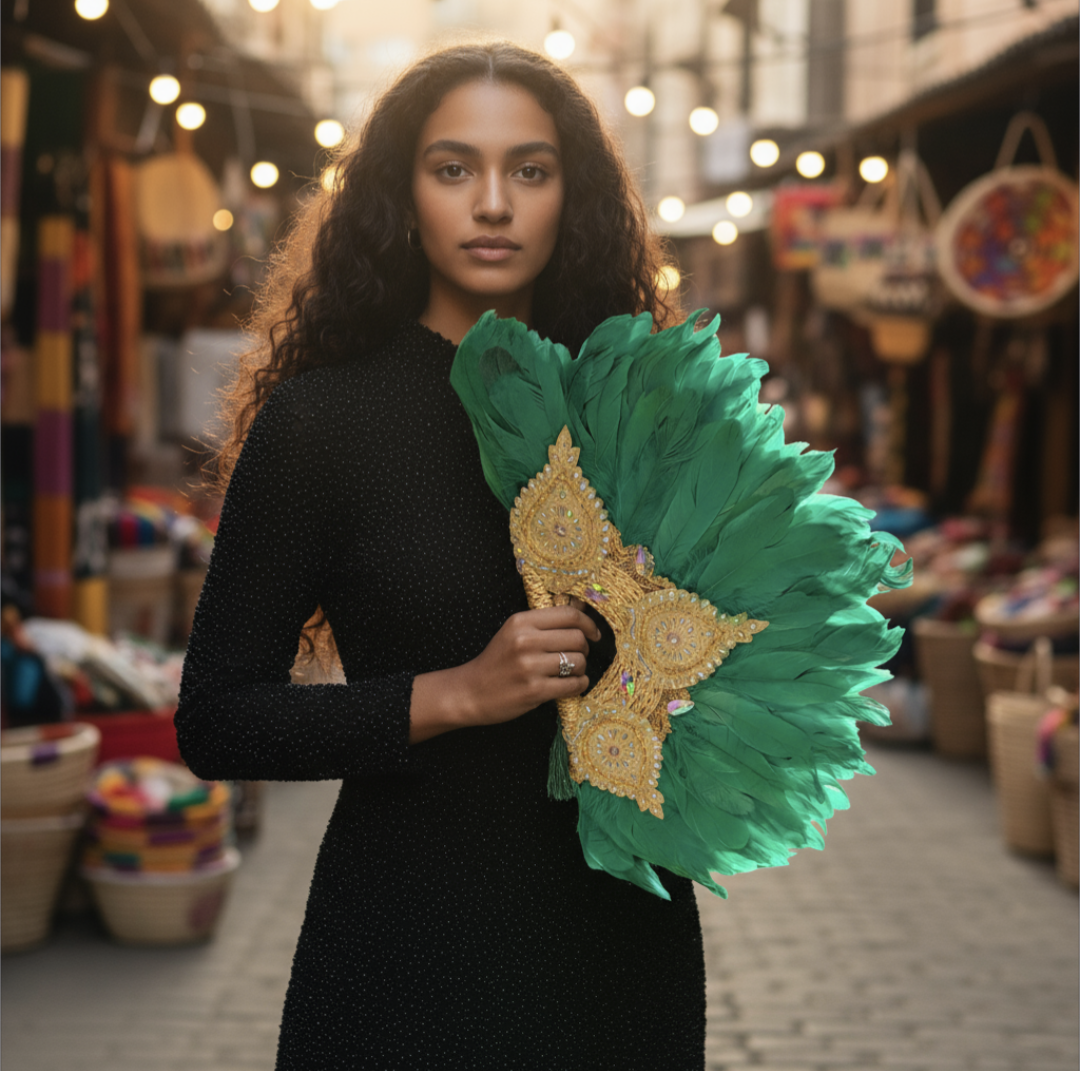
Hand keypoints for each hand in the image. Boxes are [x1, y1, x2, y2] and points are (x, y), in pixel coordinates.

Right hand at [409, 605, 600, 741]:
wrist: (470, 692)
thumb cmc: (497, 661)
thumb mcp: (514, 632)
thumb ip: (546, 622)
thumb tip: (583, 608)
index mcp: (521, 622)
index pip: (569, 615)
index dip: (588, 624)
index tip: (594, 634)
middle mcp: (525, 641)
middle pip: (577, 638)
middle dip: (584, 649)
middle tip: (577, 656)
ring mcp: (529, 667)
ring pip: (578, 662)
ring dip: (580, 669)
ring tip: (570, 672)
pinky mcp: (534, 691)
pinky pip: (572, 685)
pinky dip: (578, 685)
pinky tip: (570, 685)